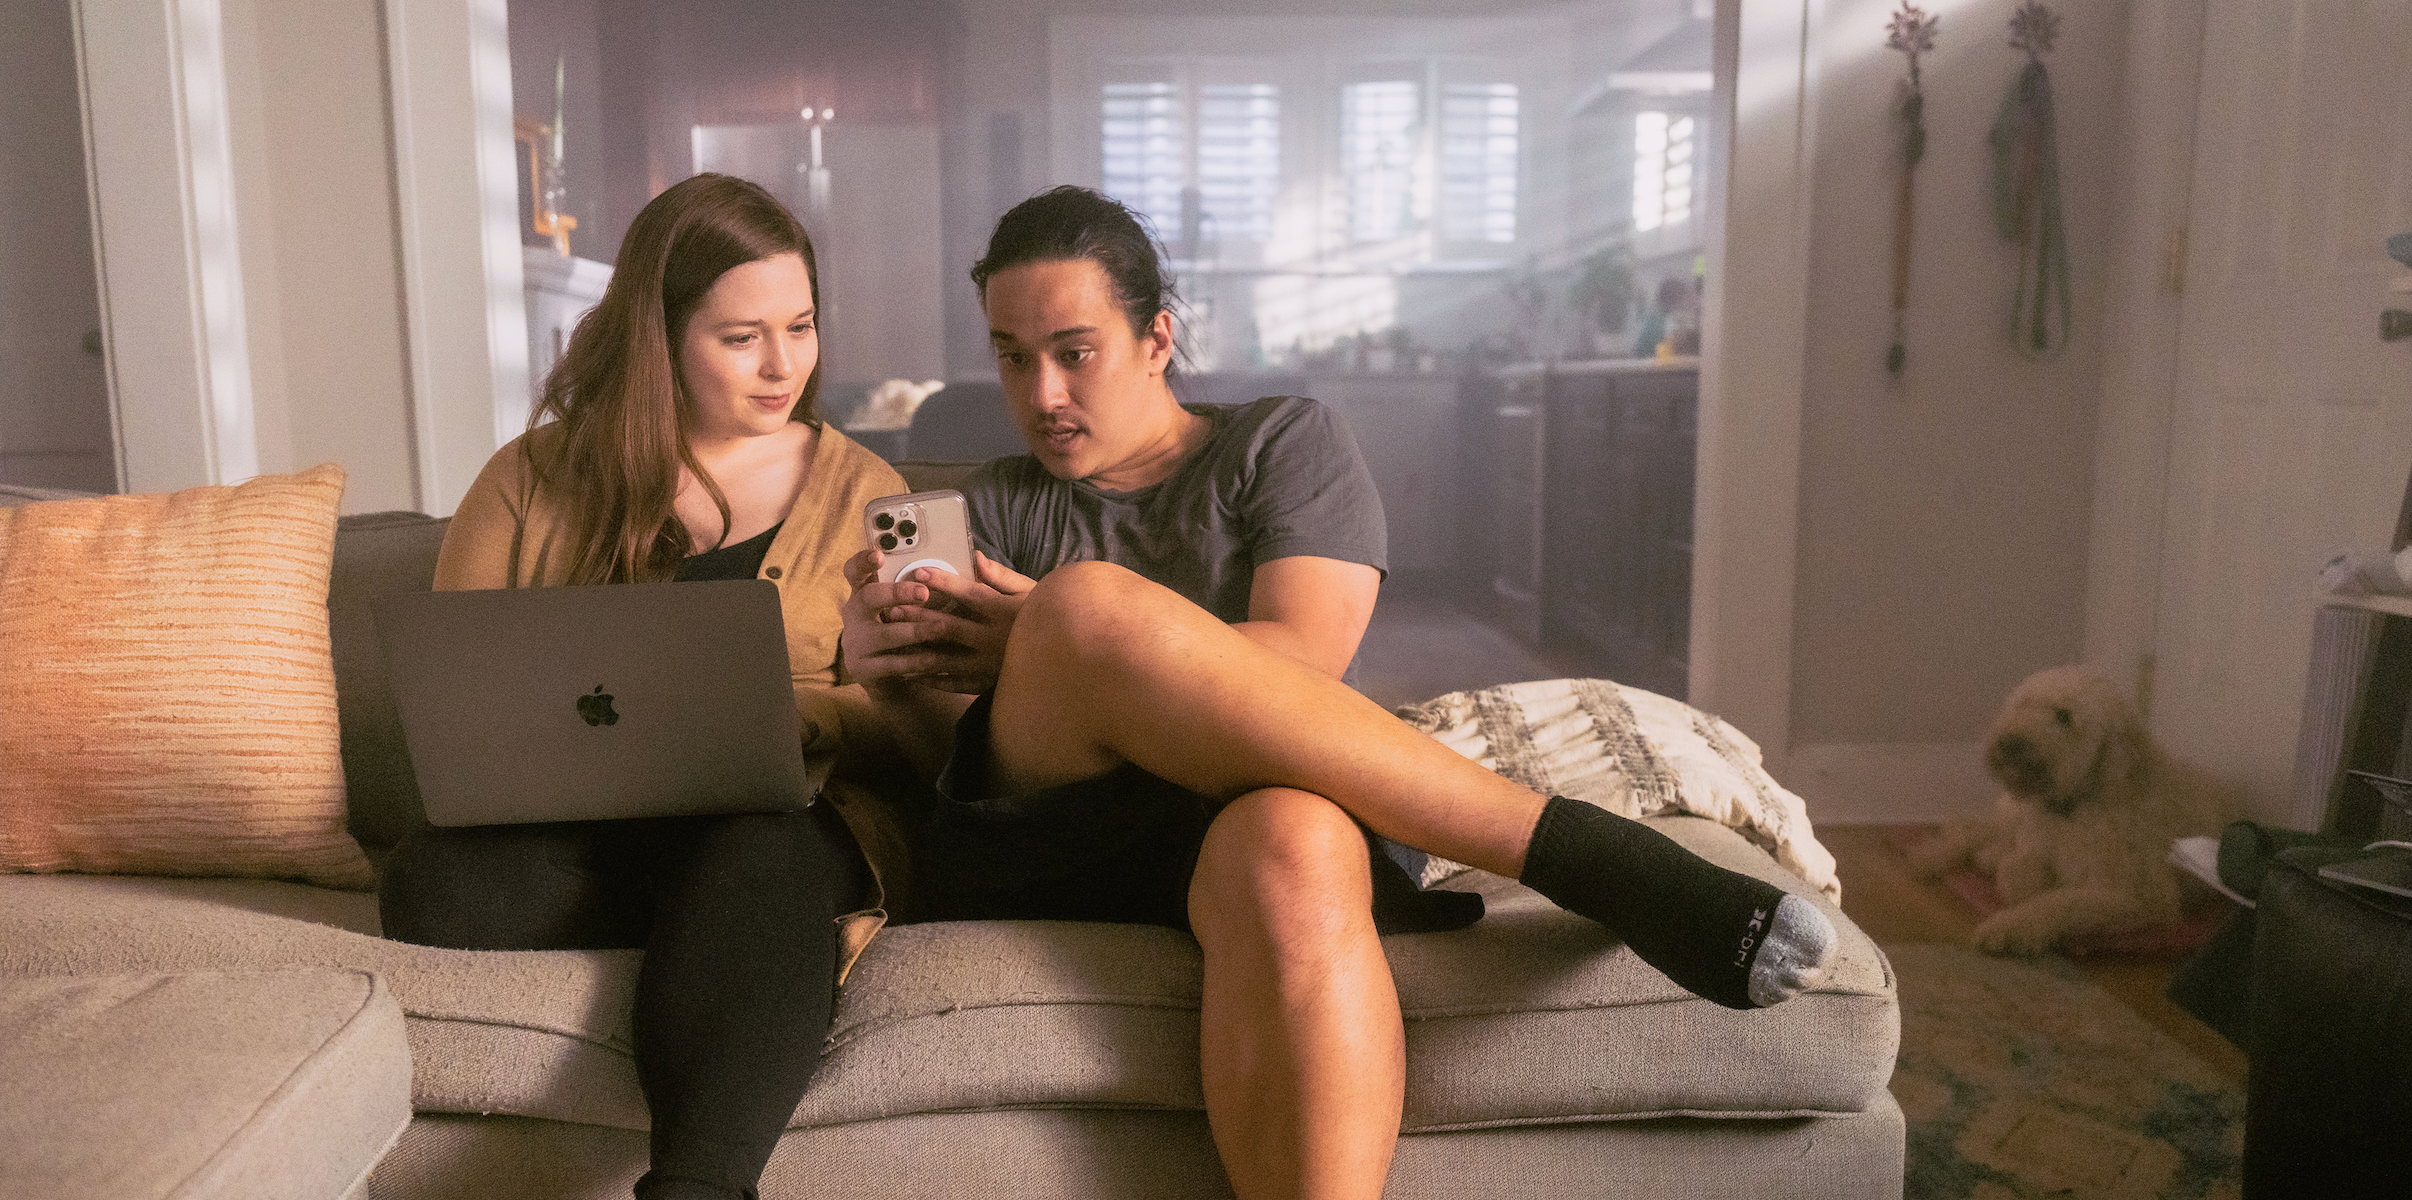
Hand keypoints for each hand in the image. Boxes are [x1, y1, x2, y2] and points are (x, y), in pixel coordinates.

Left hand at [840, 548, 1033, 693]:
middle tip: (892, 608)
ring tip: (894, 640)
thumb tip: (976, 558)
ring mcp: (988, 665)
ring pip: (945, 657)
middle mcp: (992, 639)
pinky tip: (913, 673)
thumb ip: (1003, 577)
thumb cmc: (1050, 619)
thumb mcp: (1032, 593)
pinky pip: (954, 683)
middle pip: (948, 626)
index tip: (919, 572)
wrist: (1066, 659)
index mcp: (1003, 613)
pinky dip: (933, 678)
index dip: (943, 582)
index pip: (969, 594)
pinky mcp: (987, 683)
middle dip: (918, 616)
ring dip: (918, 648)